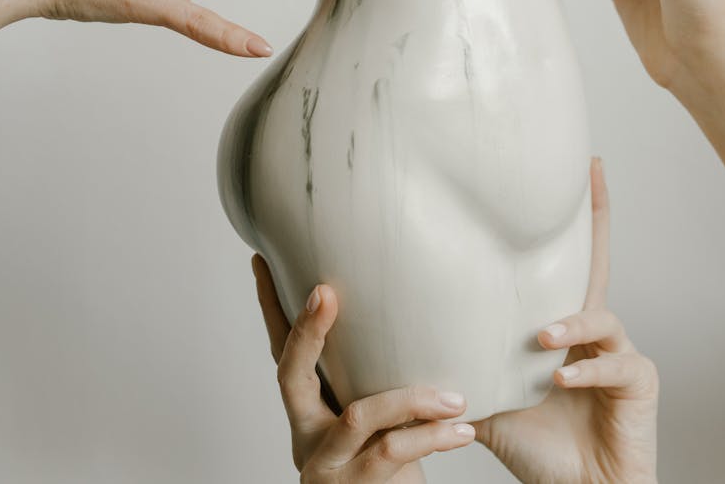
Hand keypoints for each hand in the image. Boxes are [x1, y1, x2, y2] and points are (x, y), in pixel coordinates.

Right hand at [251, 257, 476, 481]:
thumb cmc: (385, 465)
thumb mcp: (375, 420)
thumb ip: (377, 379)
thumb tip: (415, 316)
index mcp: (309, 410)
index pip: (282, 352)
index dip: (271, 308)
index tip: (263, 261)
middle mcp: (306, 433)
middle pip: (291, 374)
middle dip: (307, 332)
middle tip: (323, 293)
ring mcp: (325, 463)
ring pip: (358, 415)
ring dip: (412, 400)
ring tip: (455, 398)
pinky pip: (392, 452)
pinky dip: (432, 438)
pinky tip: (461, 431)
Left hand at [474, 158, 658, 483]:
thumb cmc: (539, 449)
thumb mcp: (488, 401)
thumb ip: (462, 368)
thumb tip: (403, 345)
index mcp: (561, 328)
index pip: (563, 266)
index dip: (569, 220)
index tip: (573, 169)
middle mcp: (594, 331)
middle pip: (598, 262)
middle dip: (597, 217)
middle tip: (593, 171)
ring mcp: (620, 352)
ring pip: (600, 316)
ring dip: (568, 324)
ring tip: (541, 340)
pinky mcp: (639, 382)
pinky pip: (615, 363)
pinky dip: (586, 369)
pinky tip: (562, 379)